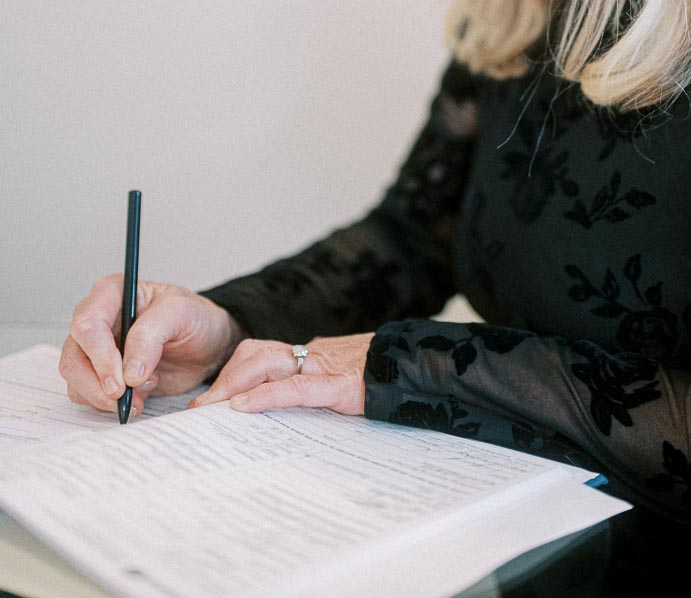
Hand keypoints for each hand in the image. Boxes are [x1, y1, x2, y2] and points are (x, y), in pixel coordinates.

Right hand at [59, 274, 242, 416]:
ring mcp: (96, 350)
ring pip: (76, 380)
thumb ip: (152, 335)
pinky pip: (88, 396)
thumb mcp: (182, 313)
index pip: (88, 323)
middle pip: (74, 356)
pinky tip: (140, 395)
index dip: (99, 354)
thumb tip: (129, 371)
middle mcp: (99, 320)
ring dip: (106, 396)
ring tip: (144, 390)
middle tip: (125, 397)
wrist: (207, 345)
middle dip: (98, 383)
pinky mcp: (102, 375)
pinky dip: (110, 404)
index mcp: (112, 293)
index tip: (121, 380)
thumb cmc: (195, 318)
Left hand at [189, 333, 372, 416]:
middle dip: (224, 380)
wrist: (417, 367)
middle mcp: (312, 354)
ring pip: (267, 364)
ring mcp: (324, 365)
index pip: (259, 354)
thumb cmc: (380, 378)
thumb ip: (312, 384)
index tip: (208, 399)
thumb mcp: (338, 381)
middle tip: (200, 411)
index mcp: (310, 354)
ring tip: (212, 411)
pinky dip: (265, 395)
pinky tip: (243, 407)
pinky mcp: (339, 384)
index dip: (232, 372)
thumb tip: (281, 401)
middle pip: (255, 354)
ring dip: (233, 386)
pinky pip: (295, 387)